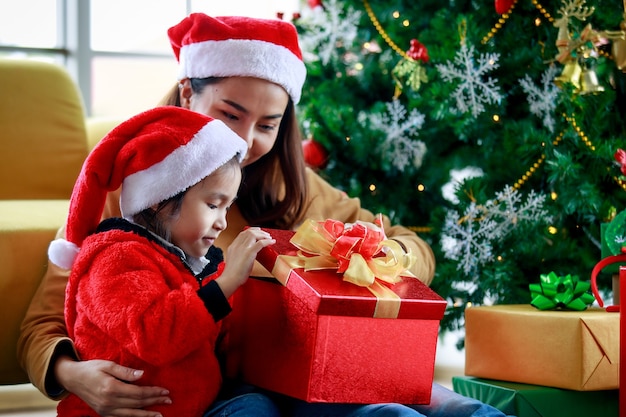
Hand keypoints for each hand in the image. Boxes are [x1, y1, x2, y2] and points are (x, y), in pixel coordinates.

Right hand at [56, 356, 170, 416]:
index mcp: (111, 388)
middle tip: (169, 400)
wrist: (72, 379)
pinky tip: (143, 416)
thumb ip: (125, 371)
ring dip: (147, 414)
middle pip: (137, 403)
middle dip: (154, 402)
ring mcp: (105, 409)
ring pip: (131, 414)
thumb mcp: (108, 364)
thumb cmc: (91, 368)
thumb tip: (142, 375)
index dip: (153, 392)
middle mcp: (109, 402)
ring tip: (160, 414)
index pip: (138, 393)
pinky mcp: (103, 413)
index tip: (165, 390)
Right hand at [217, 227, 274, 296]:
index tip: (258, 232)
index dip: (252, 231)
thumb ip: (239, 255)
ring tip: (269, 237)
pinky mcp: (249, 253)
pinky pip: (260, 243)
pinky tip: (272, 242)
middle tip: (266, 234)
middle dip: (259, 231)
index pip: (242, 233)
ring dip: (263, 235)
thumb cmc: (232, 275)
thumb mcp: (234, 260)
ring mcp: (243, 248)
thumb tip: (248, 255)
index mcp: (233, 246)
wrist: (230, 279)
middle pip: (249, 232)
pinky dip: (267, 241)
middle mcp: (237, 245)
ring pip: (254, 235)